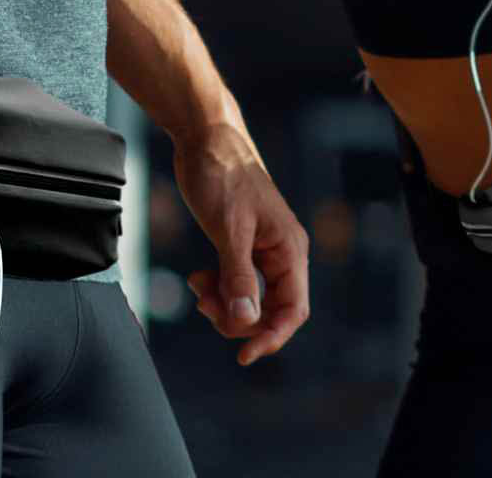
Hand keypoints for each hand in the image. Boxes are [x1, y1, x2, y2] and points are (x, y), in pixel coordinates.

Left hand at [172, 123, 309, 365]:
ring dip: (224, 302)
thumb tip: (246, 322)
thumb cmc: (221, 174)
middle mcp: (281, 250)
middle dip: (238, 317)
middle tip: (204, 307)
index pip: (293, 309)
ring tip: (198, 286)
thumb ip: (238, 276)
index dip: (271, 336)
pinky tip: (198, 278)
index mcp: (289, 248)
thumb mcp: (228, 228)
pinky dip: (218, 286)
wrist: (204, 136)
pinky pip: (236, 280)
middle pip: (271, 308)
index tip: (243, 355)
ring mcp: (262, 247)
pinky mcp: (242, 242)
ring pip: (250, 296)